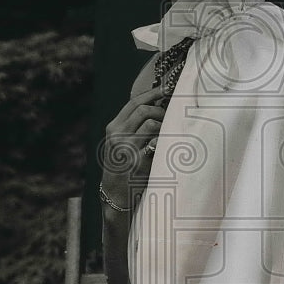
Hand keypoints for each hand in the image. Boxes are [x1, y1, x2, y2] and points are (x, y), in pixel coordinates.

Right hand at [101, 85, 166, 208]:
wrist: (114, 195)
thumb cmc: (123, 167)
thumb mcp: (120, 144)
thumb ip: (132, 126)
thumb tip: (156, 105)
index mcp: (113, 128)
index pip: (133, 103)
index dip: (152, 93)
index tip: (167, 88)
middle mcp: (117, 136)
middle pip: (144, 110)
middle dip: (161, 110)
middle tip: (170, 117)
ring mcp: (127, 149)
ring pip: (151, 124)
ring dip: (164, 126)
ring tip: (167, 135)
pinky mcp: (137, 162)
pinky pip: (156, 143)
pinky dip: (164, 141)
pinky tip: (166, 146)